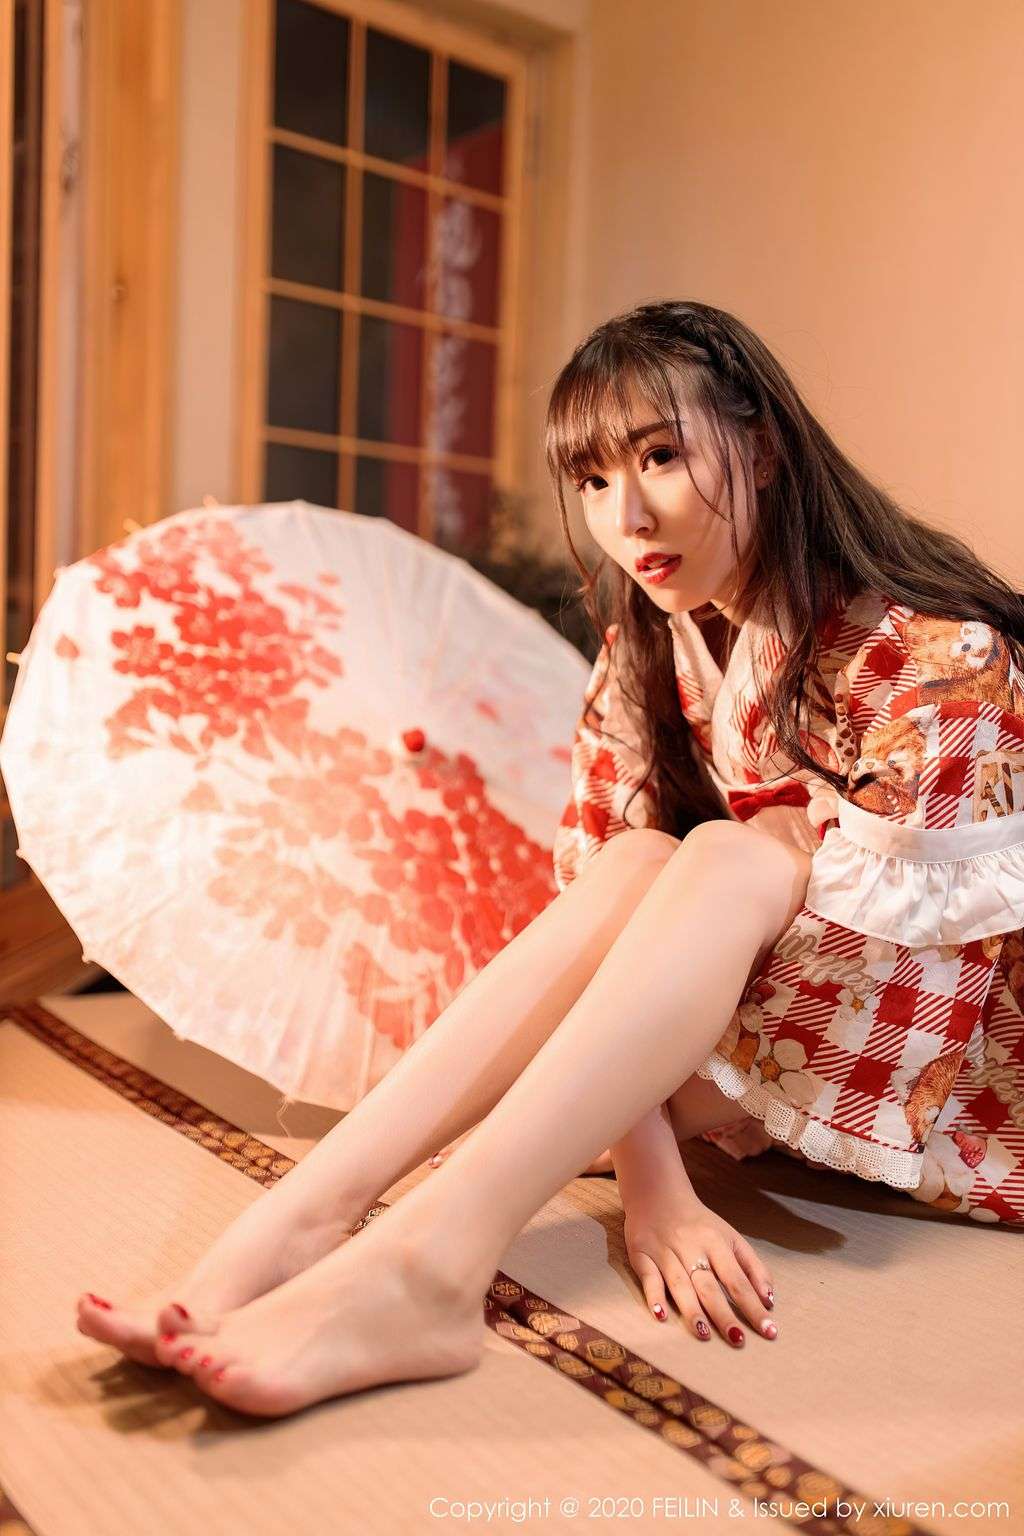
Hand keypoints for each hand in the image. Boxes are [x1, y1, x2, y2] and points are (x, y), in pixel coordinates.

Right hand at [623, 1191, 776, 1346]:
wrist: (657, 1193)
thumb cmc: (700, 1224)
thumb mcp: (730, 1237)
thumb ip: (752, 1267)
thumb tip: (769, 1300)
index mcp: (716, 1242)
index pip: (737, 1279)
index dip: (753, 1306)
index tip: (769, 1331)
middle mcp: (691, 1246)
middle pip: (709, 1285)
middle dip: (724, 1314)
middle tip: (738, 1340)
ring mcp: (665, 1251)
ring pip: (680, 1284)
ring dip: (692, 1309)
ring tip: (703, 1335)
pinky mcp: (641, 1254)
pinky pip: (648, 1277)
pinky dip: (654, 1295)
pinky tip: (660, 1315)